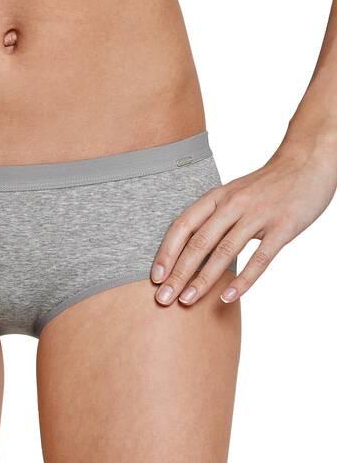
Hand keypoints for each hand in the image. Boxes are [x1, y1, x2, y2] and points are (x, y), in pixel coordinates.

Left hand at [150, 142, 336, 305]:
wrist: (307, 162)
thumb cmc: (265, 186)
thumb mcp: (232, 195)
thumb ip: (212, 220)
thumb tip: (187, 253)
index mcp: (217, 197)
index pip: (183, 226)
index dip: (166, 252)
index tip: (155, 277)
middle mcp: (233, 205)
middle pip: (199, 243)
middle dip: (178, 273)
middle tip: (164, 298)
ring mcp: (258, 215)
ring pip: (224, 252)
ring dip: (203, 279)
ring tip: (187, 300)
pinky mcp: (283, 227)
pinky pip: (260, 258)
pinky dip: (243, 280)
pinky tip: (227, 297)